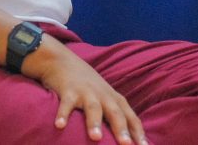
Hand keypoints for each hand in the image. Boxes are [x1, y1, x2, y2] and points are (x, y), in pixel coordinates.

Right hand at [25, 36, 146, 144]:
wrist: (63, 61)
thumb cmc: (87, 85)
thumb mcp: (105, 97)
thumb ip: (115, 115)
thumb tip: (127, 140)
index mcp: (114, 100)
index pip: (130, 117)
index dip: (138, 133)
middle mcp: (103, 96)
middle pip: (115, 113)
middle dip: (121, 129)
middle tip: (126, 144)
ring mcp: (86, 92)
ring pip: (93, 108)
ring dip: (95, 122)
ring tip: (96, 138)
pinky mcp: (68, 90)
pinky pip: (66, 104)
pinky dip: (63, 114)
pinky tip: (59, 125)